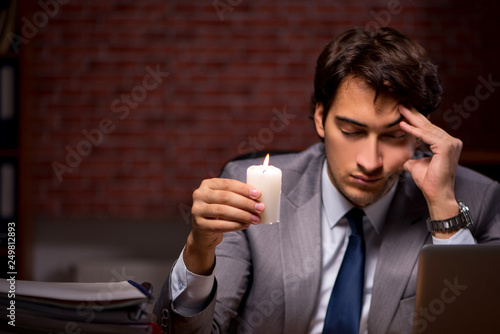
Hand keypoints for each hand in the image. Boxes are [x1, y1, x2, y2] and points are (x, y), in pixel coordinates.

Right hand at [184, 178, 262, 274]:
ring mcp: (197, 210)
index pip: (228, 184)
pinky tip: (245, 225)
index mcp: (207, 184)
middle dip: (245, 203)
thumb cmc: (219, 213)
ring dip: (242, 215)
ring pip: (223, 211)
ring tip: (255, 219)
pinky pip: (220, 225)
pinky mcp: (199, 224)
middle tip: (260, 208)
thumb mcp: (224, 200)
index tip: (258, 194)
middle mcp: (199, 195)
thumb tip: (258, 196)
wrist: (204, 233)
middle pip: (226, 197)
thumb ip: (237, 195)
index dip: (244, 189)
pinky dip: (235, 225)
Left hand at [399, 105, 460, 220]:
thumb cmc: (428, 181)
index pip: (429, 129)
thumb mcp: (416, 165)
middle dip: (414, 114)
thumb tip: (402, 158)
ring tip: (400, 110)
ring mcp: (451, 143)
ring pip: (427, 129)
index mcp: (446, 144)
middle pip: (428, 126)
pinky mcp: (446, 147)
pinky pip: (426, 136)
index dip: (415, 120)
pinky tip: (403, 125)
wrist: (435, 193)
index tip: (404, 111)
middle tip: (401, 104)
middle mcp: (451, 141)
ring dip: (412, 119)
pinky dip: (414, 131)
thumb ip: (411, 158)